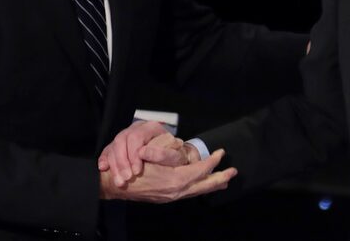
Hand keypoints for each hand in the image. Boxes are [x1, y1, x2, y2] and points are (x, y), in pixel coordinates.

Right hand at [98, 121, 172, 182]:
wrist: (172, 162)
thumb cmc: (174, 159)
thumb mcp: (175, 157)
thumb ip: (163, 154)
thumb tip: (143, 153)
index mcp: (151, 128)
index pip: (136, 137)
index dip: (133, 154)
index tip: (137, 171)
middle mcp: (136, 129)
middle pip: (121, 140)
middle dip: (122, 162)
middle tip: (127, 178)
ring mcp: (126, 137)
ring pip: (113, 146)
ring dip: (115, 166)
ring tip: (120, 182)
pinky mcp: (118, 146)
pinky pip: (107, 150)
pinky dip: (104, 160)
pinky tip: (104, 169)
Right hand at [99, 149, 236, 202]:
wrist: (116, 184)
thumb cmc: (134, 167)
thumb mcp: (153, 157)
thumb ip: (170, 157)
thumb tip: (184, 151)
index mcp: (175, 180)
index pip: (200, 170)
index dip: (212, 162)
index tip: (220, 153)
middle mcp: (177, 191)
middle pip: (204, 185)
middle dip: (220, 178)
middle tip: (233, 171)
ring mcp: (172, 196)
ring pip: (198, 191)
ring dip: (211, 185)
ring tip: (224, 180)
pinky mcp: (168, 198)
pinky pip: (189, 193)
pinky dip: (199, 188)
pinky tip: (203, 185)